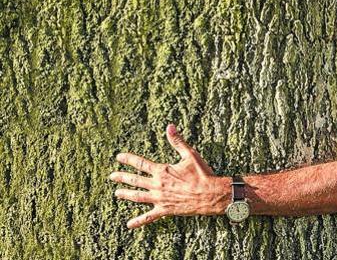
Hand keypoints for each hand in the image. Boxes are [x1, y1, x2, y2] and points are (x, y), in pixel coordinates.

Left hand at [109, 124, 229, 228]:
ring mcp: (159, 199)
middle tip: (112, 176)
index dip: (129, 159)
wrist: (209, 194)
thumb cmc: (201, 174)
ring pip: (138, 197)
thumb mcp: (189, 155)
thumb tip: (170, 126)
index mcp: (162, 171)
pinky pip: (149, 217)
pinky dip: (138, 221)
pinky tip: (129, 224)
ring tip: (117, 193)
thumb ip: (177, 141)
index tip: (119, 157)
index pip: (141, 163)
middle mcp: (157, 185)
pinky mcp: (165, 210)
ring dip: (126, 194)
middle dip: (122, 177)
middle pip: (135, 180)